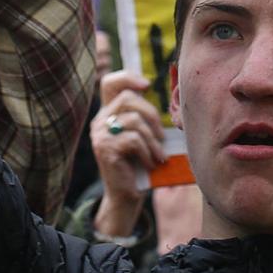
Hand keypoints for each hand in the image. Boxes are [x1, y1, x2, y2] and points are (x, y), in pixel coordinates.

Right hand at [90, 70, 165, 238]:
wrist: (126, 195)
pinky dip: (148, 151)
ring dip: (153, 139)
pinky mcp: (105, 150)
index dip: (128, 77)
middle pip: (128, 98)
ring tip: (159, 154)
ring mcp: (100, 135)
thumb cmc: (139, 164)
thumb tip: (172, 97)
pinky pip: (133, 140)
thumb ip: (145, 117)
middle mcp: (99, 121)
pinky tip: (151, 163)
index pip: (110, 83)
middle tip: (162, 136)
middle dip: (152, 114)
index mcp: (108, 113)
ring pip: (133, 120)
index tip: (147, 85)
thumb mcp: (143, 135)